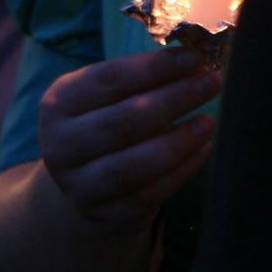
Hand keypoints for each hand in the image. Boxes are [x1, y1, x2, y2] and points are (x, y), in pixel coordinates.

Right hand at [39, 49, 221, 233]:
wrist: (87, 185)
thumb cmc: (111, 123)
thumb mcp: (112, 96)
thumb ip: (145, 77)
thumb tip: (198, 57)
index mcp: (59, 104)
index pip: (108, 80)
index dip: (155, 67)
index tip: (195, 57)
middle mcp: (60, 145)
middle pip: (122, 121)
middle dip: (173, 99)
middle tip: (212, 83)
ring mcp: (78, 184)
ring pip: (131, 165)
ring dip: (177, 141)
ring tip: (209, 121)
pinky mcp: (104, 214)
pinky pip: (148, 193)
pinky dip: (180, 170)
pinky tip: (203, 149)